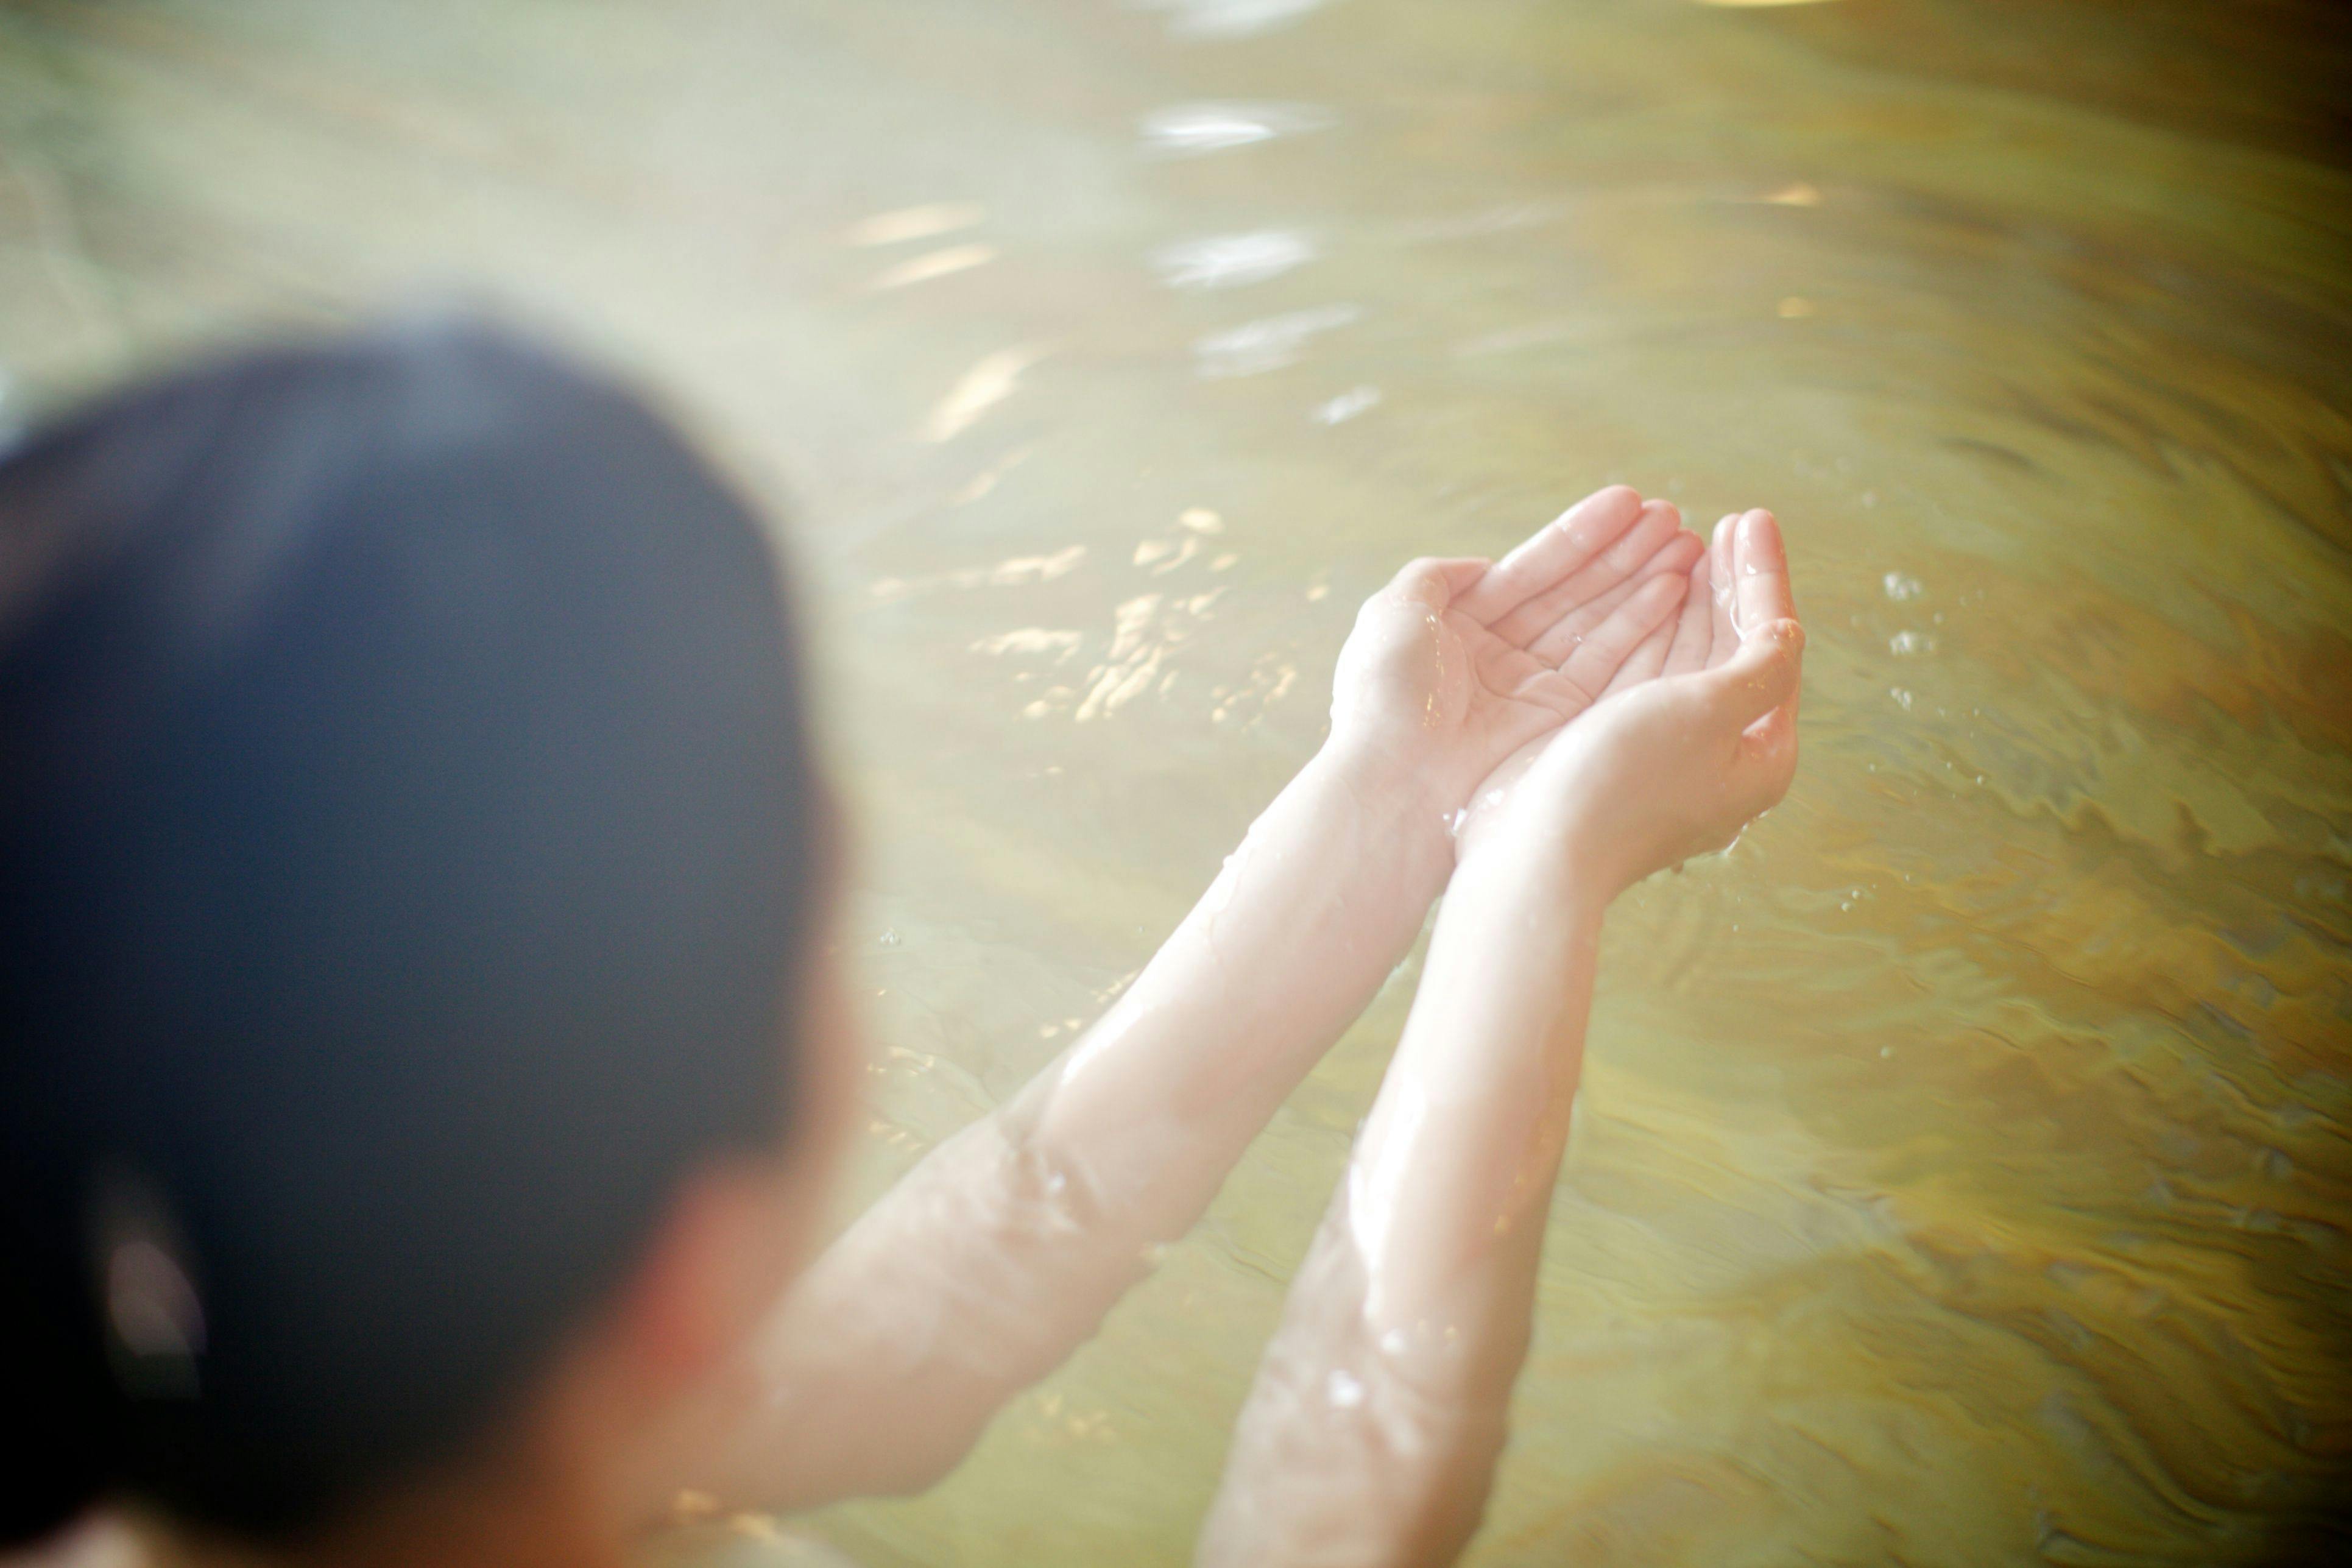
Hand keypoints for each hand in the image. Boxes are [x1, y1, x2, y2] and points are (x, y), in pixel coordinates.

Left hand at [1326, 486, 1703, 826]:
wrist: (1394, 780)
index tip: (1629, 501)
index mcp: (1461, 626)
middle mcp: (1501, 655)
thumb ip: (1435, 576)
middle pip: (1574, 593)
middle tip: (1674, 517)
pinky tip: (1675, 588)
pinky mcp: (1559, 721)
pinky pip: (1608, 664)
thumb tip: (1477, 563)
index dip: (1581, 537)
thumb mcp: (1394, 613)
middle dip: (1624, 554)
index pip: (1533, 570)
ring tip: (1688, 543)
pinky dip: (1642, 627)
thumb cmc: (1386, 694)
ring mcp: (1532, 689)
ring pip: (1598, 623)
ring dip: (1643, 582)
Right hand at [1456, 509, 1803, 897]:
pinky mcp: (1621, 751)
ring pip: (1693, 659)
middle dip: (1734, 584)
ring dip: (1697, 599)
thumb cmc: (1624, 783)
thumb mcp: (1708, 711)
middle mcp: (1721, 755)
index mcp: (1760, 754)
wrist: (1539, 853)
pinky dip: (1656, 628)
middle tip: (1729, 522)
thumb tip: (1789, 630)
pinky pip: (1652, 675)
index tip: (1750, 519)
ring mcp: (1669, 754)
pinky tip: (1653, 591)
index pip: (1775, 646)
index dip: (1764, 578)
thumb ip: (1760, 666)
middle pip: (1738, 650)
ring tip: (1694, 543)